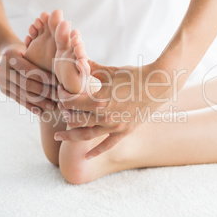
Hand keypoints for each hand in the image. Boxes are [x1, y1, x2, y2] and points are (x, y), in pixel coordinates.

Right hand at [0, 42, 57, 113]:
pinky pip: (18, 100)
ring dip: (39, 102)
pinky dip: (30, 106)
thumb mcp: (30, 48)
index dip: (44, 77)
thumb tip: (60, 68)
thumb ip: (39, 57)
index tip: (58, 83)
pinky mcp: (3, 90)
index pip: (28, 70)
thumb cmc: (25, 50)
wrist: (5, 53)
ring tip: (52, 106)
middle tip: (58, 97)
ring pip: (23, 94)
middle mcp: (2, 69)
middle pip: (26, 83)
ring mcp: (1, 81)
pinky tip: (40, 111)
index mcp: (9, 56)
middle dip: (44, 91)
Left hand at [55, 59, 186, 158]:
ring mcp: (114, 126)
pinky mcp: (124, 131)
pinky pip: (107, 145)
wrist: (158, 85)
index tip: (60, 91)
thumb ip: (90, 68)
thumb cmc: (133, 74)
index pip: (71, 101)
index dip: (62, 96)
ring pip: (86, 134)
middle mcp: (104, 115)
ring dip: (70, 136)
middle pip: (75, 119)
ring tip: (58, 137)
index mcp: (99, 99)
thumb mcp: (109, 71)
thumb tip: (76, 60)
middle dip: (64, 114)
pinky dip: (96, 151)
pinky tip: (86, 156)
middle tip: (59, 110)